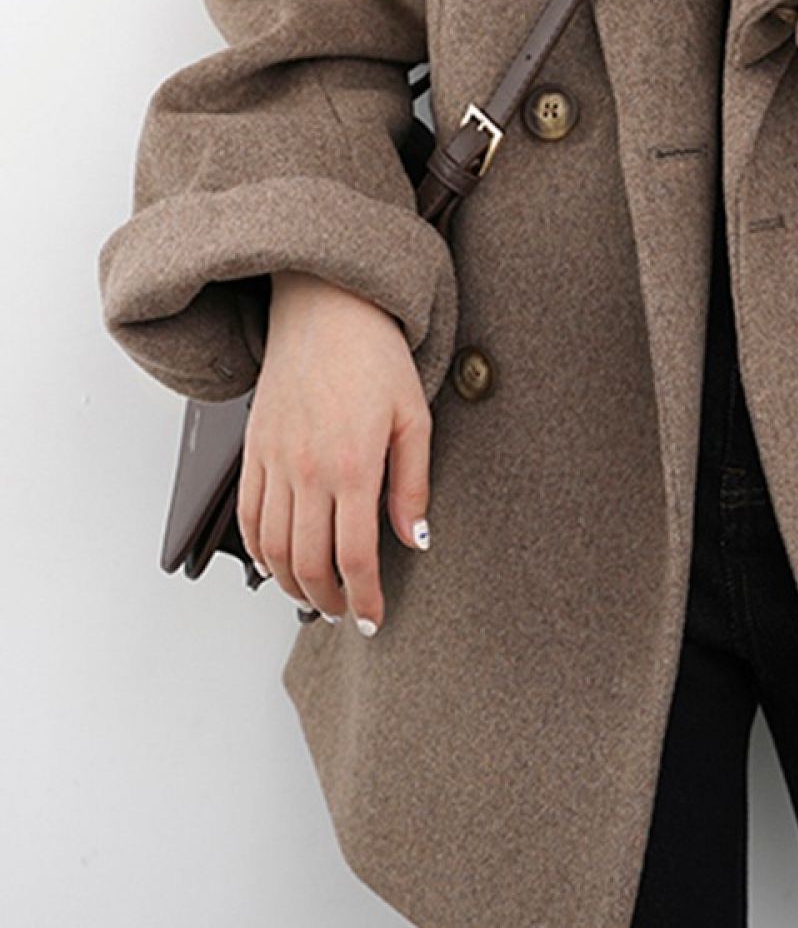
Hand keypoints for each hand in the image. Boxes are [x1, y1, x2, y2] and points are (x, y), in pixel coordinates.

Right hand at [237, 270, 432, 632]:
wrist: (325, 311)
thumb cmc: (375, 357)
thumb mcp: (415, 417)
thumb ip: (412, 485)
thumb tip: (416, 539)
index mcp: (351, 464)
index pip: (354, 557)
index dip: (365, 599)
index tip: (375, 619)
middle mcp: (306, 470)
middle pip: (307, 564)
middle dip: (330, 602)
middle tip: (350, 613)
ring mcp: (273, 462)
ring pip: (272, 550)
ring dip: (293, 586)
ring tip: (318, 597)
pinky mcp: (253, 452)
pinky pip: (248, 519)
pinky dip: (261, 553)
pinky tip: (281, 563)